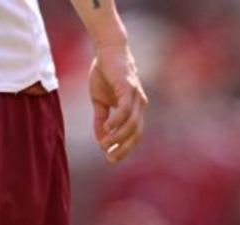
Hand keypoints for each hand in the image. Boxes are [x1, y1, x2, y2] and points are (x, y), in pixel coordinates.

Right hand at [87, 43, 147, 162]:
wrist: (106, 50)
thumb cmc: (105, 74)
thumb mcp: (99, 101)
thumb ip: (101, 119)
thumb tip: (100, 139)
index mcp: (135, 109)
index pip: (134, 135)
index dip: (124, 149)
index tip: (110, 159)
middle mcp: (140, 104)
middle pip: (136, 134)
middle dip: (123, 149)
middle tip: (109, 159)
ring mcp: (136, 96)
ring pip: (132, 125)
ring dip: (118, 137)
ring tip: (105, 144)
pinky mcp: (129, 87)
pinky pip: (125, 109)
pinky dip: (116, 121)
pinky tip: (106, 128)